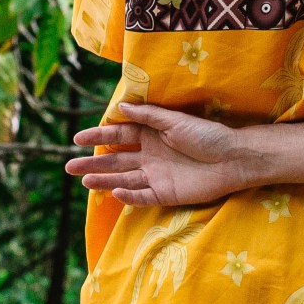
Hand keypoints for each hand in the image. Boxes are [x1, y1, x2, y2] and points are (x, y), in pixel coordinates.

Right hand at [66, 102, 264, 207]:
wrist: (233, 160)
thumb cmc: (208, 135)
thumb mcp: (176, 121)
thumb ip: (148, 116)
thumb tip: (120, 107)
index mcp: (151, 134)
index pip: (119, 134)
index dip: (99, 136)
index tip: (78, 139)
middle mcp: (150, 155)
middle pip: (116, 159)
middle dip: (93, 162)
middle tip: (69, 166)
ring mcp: (156, 175)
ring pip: (124, 179)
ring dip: (104, 180)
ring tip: (84, 180)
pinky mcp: (166, 193)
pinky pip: (142, 196)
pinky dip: (128, 195)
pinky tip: (114, 192)